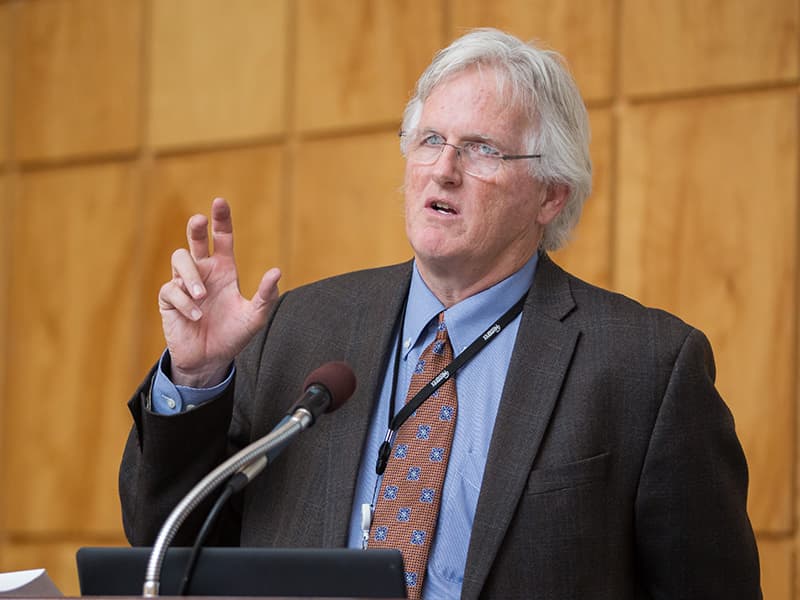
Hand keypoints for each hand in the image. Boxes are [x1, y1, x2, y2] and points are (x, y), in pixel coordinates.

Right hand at [158, 197, 280, 386]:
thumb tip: (276, 272)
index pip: (222, 238)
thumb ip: (265, 296)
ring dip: (191, 275)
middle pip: (196, 239)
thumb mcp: (255, 317)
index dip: (221, 220)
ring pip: (179, 259)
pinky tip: (196, 316)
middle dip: (197, 227)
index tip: (220, 202)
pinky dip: (185, 302)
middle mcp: (204, 272)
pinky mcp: (169, 300)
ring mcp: (184, 284)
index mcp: (224, 270)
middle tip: (200, 220)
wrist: (211, 360)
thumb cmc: (233, 335)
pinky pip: (171, 290)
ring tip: (203, 295)